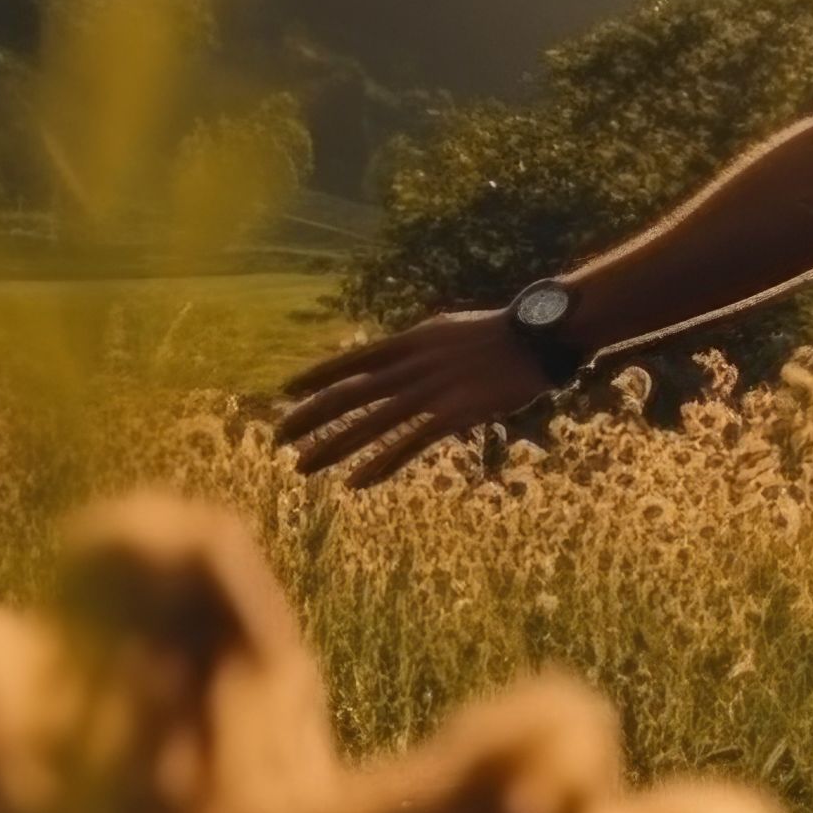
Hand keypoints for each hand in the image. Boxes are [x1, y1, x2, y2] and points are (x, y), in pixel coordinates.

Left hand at [274, 309, 552, 487]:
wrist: (534, 337)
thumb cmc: (497, 333)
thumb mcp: (445, 331)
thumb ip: (416, 348)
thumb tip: (394, 357)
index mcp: (408, 341)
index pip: (350, 361)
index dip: (316, 376)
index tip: (286, 392)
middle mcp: (410, 366)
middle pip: (348, 395)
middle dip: (310, 417)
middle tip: (278, 438)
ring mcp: (429, 391)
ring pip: (369, 425)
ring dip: (332, 448)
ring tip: (302, 468)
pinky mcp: (452, 415)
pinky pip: (408, 445)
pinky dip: (381, 464)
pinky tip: (357, 482)